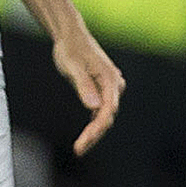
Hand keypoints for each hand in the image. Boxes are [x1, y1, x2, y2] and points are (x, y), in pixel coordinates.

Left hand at [50, 25, 125, 155]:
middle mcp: (114, 86)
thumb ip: (84, 86)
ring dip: (94, 133)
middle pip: (107, 116)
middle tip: (79, 149)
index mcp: (110, 80)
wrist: (71, 37)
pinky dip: (93, 125)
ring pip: (104, 116)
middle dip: (94, 134)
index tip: (84, 142)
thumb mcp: (73, 67)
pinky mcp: (102, 91)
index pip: (107, 110)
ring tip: (80, 148)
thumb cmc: (71, 49)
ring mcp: (109, 89)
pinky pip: (100, 112)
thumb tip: (94, 107)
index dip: (96, 129)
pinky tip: (85, 137)